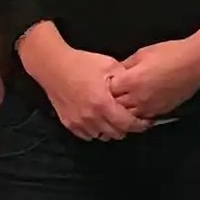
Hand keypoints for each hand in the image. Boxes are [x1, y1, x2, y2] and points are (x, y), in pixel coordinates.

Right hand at [20, 25, 147, 140]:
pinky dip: (96, 130)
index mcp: (103, 104)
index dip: (140, 125)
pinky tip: (98, 120)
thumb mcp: (109, 65)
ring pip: (102, 136)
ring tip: (114, 118)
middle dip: (126, 127)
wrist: (52, 66)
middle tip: (130, 118)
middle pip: (116, 133)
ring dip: (111, 130)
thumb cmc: (81, 63)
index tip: (146, 121)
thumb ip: (125, 79)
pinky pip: (88, 135)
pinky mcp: (69, 124)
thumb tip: (137, 89)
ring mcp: (79, 123)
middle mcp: (92, 117)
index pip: (127, 124)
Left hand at [107, 32, 199, 121]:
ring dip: (124, 110)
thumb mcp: (142, 53)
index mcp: (131, 80)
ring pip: (128, 116)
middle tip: (113, 94)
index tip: (107, 82)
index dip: (106, 86)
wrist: (195, 63)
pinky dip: (137, 114)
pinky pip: (142, 118)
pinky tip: (138, 107)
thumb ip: (126, 65)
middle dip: (112, 100)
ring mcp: (149, 107)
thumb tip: (116, 73)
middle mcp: (137, 98)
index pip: (108, 90)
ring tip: (123, 103)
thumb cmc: (169, 53)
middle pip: (116, 106)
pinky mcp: (159, 112)